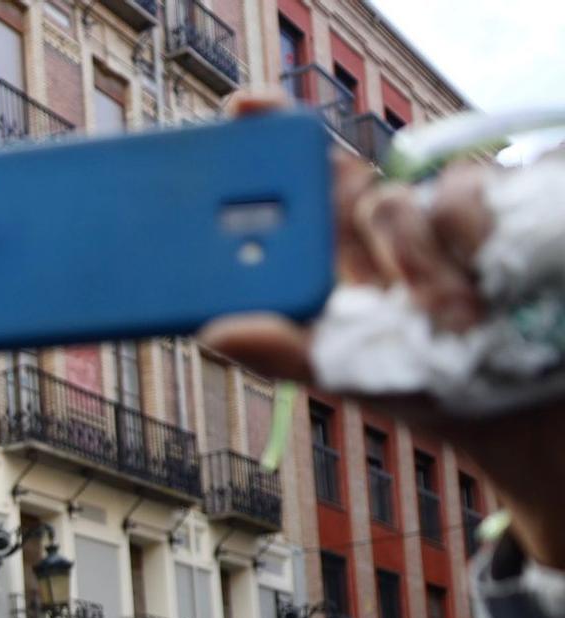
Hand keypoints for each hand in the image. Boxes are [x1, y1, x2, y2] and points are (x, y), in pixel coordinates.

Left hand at [201, 93, 564, 567]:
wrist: (517, 397)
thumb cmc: (420, 383)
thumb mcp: (346, 372)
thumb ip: (282, 352)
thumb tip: (211, 333)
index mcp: (330, 251)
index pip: (293, 180)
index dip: (267, 132)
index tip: (243, 108)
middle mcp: (377, 220)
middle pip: (342, 176)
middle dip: (344, 209)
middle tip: (358, 251)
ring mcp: (433, 208)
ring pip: (398, 196)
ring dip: (413, 258)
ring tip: (442, 312)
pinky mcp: (494, 202)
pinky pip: (463, 188)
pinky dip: (464, 233)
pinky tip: (478, 272)